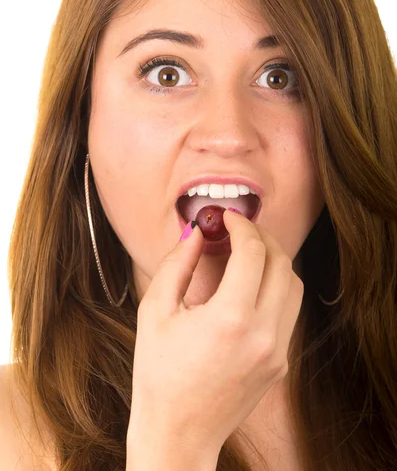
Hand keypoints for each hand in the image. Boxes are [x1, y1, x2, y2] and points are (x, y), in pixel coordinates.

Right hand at [127, 209, 303, 454]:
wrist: (178, 431)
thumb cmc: (158, 373)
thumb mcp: (155, 311)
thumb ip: (178, 264)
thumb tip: (196, 232)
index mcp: (230, 318)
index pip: (253, 251)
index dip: (241, 225)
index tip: (227, 217)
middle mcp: (263, 333)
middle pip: (282, 263)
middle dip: (261, 237)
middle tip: (239, 229)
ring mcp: (277, 350)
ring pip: (294, 285)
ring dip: (274, 261)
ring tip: (247, 254)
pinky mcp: (281, 362)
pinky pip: (289, 311)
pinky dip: (275, 289)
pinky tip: (249, 288)